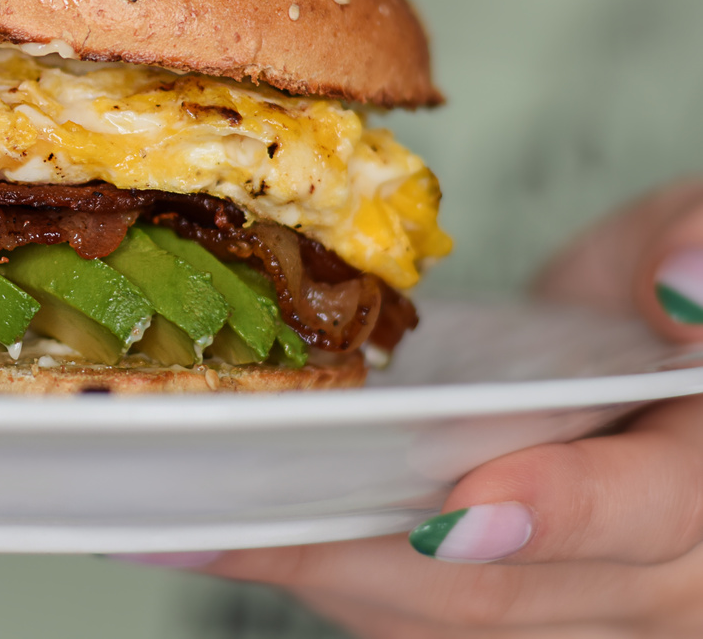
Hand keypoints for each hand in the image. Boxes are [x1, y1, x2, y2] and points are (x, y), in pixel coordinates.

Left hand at [123, 179, 702, 636]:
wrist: (658, 353)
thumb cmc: (669, 304)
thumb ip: (700, 249)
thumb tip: (679, 286)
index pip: (648, 512)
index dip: (553, 514)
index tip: (454, 508)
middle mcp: (659, 580)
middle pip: (502, 591)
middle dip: (360, 553)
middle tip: (238, 519)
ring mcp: (580, 609)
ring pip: (439, 619)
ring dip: (315, 574)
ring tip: (197, 531)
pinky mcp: (512, 608)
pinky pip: (413, 616)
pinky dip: (323, 576)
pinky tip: (235, 537)